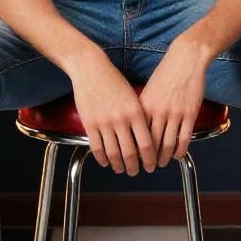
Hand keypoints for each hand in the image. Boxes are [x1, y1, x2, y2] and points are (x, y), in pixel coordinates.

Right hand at [68, 49, 155, 174]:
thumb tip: (145, 139)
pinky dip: (102, 158)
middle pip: (130, 153)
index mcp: (136, 112)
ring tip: (121, 169)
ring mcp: (104, 122)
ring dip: (118, 165)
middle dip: (134, 166)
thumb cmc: (114, 81)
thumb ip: (139, 117)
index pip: (147, 144)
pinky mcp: (90, 123)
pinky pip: (97, 148)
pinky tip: (105, 162)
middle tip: (136, 172)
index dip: (149, 159)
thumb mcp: (132, 97)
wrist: (91, 68)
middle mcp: (121, 119)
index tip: (150, 166)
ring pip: (113, 153)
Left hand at [138, 38, 208, 167]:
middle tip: (144, 167)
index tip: (131, 158)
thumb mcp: (148, 90)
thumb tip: (136, 126)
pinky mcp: (189, 114)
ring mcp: (175, 114)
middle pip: (150, 143)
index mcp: (144, 106)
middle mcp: (158, 111)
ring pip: (167, 144)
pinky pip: (183, 138)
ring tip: (160, 164)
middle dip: (147, 159)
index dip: (133, 150)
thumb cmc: (165, 73)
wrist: (185, 59)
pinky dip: (179, 150)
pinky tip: (176, 155)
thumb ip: (143, 108)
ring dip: (163, 158)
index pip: (135, 134)